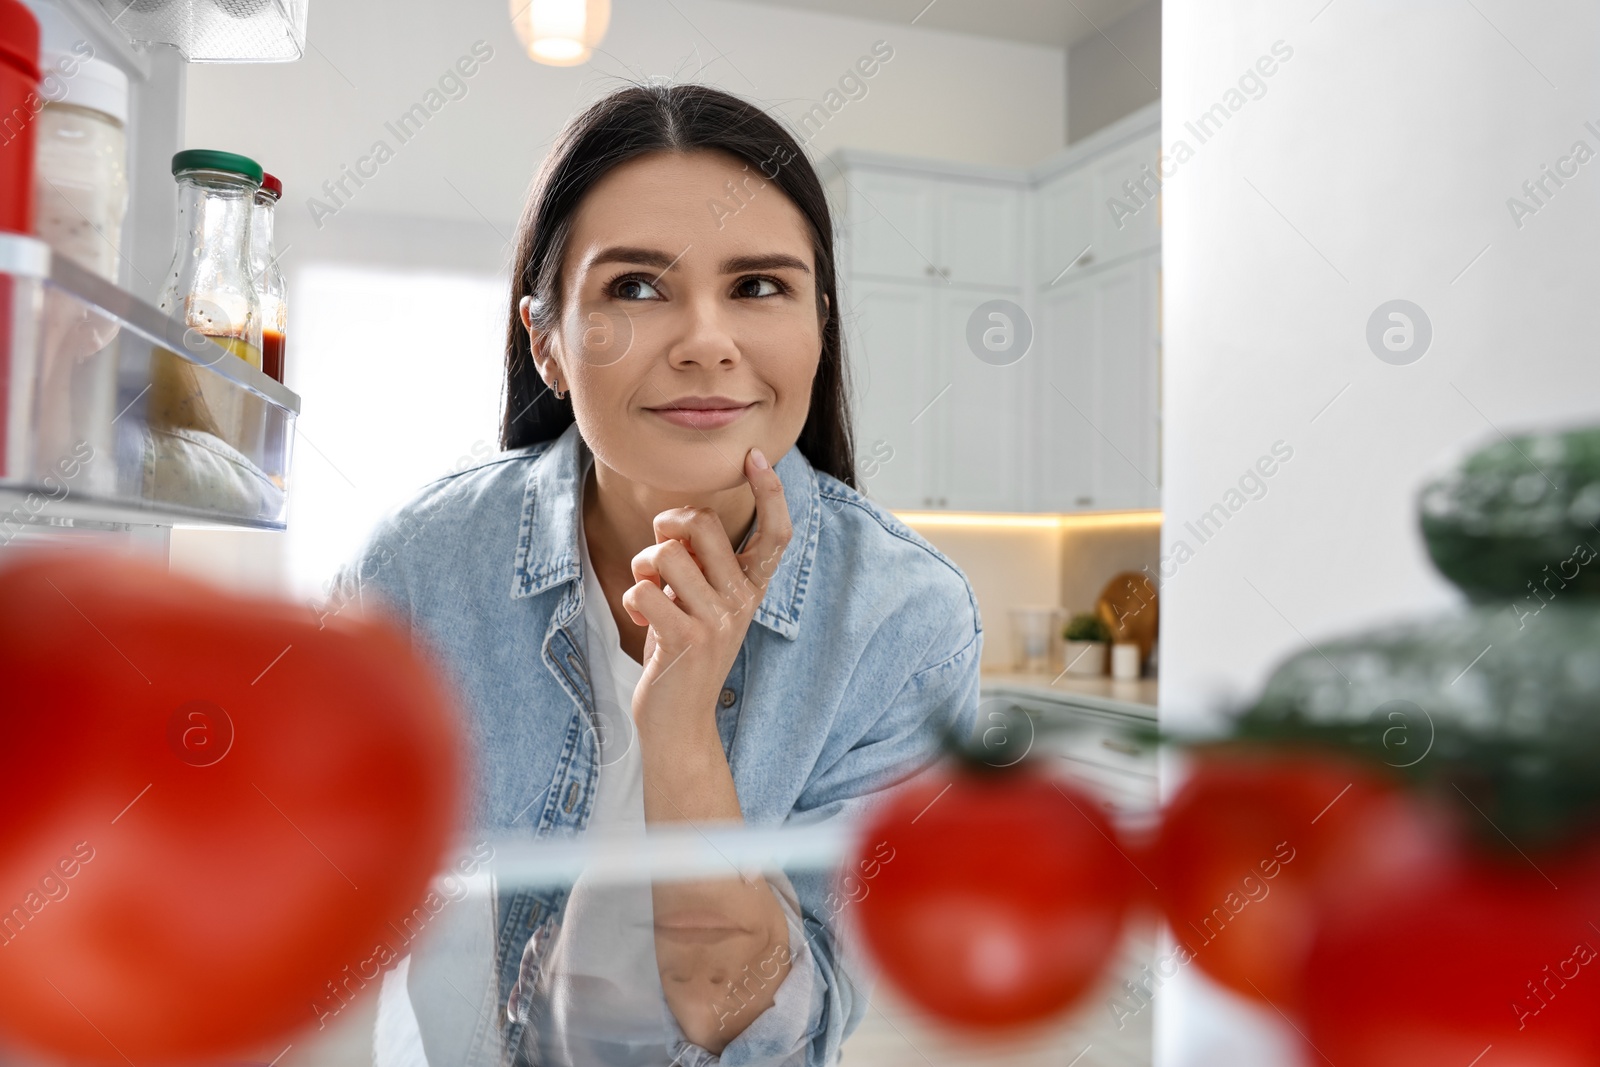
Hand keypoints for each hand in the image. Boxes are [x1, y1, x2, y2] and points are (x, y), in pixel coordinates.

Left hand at [621, 449, 791, 733]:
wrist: (680, 722)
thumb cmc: (685, 652)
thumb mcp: (705, 603)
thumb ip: (702, 563)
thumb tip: (680, 519)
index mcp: (752, 588)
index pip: (776, 532)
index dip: (771, 491)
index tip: (756, 457)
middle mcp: (742, 600)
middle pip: (701, 522)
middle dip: (667, 526)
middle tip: (660, 555)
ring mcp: (718, 620)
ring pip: (665, 554)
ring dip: (643, 568)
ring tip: (652, 596)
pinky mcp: (687, 640)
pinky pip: (642, 590)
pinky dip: (632, 600)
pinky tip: (644, 622)